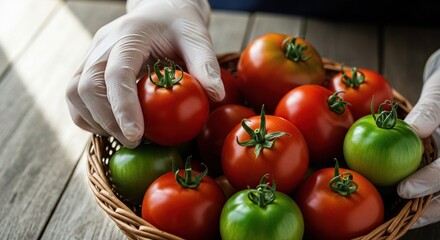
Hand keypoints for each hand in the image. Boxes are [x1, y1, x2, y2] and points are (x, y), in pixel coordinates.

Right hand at [66, 0, 223, 147]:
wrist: (159, 10)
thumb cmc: (180, 24)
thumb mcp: (197, 38)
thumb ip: (206, 64)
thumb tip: (217, 97)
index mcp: (129, 36)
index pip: (116, 74)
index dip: (123, 108)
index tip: (137, 136)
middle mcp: (103, 44)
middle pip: (86, 87)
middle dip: (108, 121)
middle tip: (135, 141)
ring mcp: (91, 54)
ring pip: (74, 92)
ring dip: (95, 121)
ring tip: (124, 136)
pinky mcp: (88, 65)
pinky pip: (74, 95)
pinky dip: (88, 116)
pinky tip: (111, 126)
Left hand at [397, 49, 439, 227]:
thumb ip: (430, 112)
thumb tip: (412, 130)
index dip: (430, 181)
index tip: (404, 189)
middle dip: (424, 210)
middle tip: (393, 216)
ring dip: (419, 212)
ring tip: (390, 219)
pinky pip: (434, 194)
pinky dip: (417, 203)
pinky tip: (394, 207)